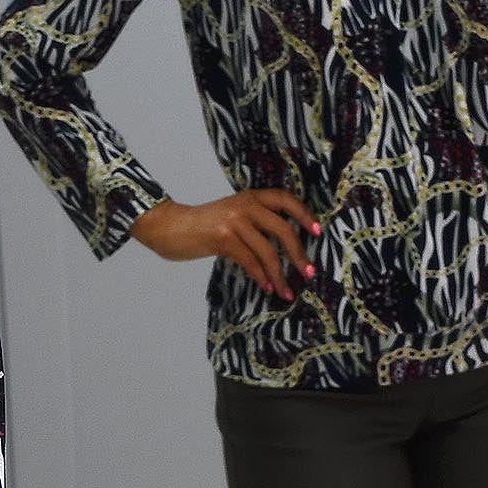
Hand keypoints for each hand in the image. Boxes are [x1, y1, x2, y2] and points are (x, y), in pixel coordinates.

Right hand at [131, 188, 320, 298]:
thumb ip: (254, 221)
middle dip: (298, 253)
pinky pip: (249, 260)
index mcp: (250, 197)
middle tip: (308, 272)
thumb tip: (282, 244)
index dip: (304, 214)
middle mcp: (245, 205)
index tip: (318, 231)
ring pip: (267, 250)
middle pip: (283, 229)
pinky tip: (266, 287)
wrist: (169, 226)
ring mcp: (234, 221)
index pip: (285, 200)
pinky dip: (261, 276)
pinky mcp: (222, 238)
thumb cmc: (201, 225)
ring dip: (279, 274)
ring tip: (286, 291)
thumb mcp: (231, 214)